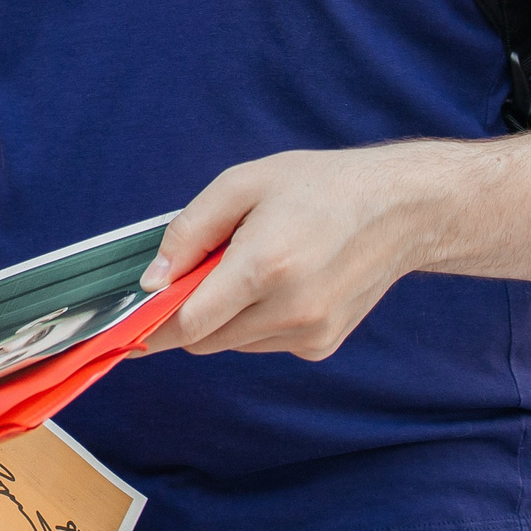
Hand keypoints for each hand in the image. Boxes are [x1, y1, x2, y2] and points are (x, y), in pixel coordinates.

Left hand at [136, 146, 440, 360]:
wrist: (400, 209)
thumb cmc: (319, 187)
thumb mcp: (242, 184)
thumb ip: (189, 232)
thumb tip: (152, 279)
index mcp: (265, 266)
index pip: (188, 323)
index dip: (153, 323)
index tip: (130, 321)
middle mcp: (290, 310)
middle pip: (204, 339)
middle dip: (190, 310)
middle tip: (204, 267)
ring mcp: (309, 334)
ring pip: (232, 343)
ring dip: (226, 315)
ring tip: (257, 265)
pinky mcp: (322, 345)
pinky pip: (264, 343)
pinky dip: (257, 320)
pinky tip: (285, 281)